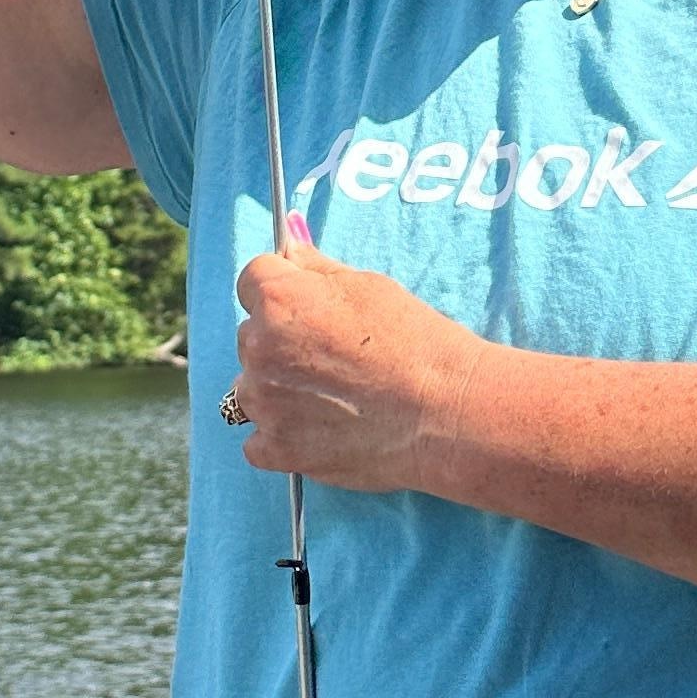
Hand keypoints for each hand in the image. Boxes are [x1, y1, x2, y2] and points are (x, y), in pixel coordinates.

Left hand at [229, 242, 481, 492]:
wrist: (444, 412)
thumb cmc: (414, 342)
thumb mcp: (367, 286)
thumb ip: (315, 268)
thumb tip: (289, 249)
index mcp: (279, 300)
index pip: (253, 281)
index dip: (283, 291)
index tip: (308, 308)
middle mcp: (259, 349)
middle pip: (252, 336)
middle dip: (281, 342)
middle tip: (333, 357)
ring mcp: (264, 403)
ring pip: (252, 388)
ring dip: (279, 390)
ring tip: (332, 398)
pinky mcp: (276, 448)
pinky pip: (258, 440)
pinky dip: (282, 436)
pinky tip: (320, 431)